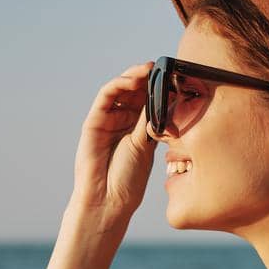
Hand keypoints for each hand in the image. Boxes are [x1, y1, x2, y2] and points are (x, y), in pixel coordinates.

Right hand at [72, 61, 157, 222]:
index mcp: (138, 128)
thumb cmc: (129, 180)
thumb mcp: (145, 145)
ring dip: (133, 77)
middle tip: (161, 68)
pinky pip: (105, 96)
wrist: (108, 200)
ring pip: (120, 90)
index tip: (174, 76)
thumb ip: (151, 120)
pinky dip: (118, 84)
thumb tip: (166, 96)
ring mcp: (107, 120)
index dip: (158, 87)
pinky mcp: (93, 121)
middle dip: (147, 78)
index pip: (147, 100)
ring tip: (148, 69)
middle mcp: (122, 121)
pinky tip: (131, 80)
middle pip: (134, 91)